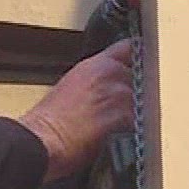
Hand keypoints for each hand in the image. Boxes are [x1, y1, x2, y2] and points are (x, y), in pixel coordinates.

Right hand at [17, 39, 135, 181]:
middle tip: (124, 110)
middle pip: (144, 77)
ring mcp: (120, 94)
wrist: (42, 140)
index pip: (131, 49)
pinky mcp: (124, 117)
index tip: (142, 67)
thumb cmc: (49, 120)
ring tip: (122, 128)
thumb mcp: (72, 86)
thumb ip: (97, 81)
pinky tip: (124, 138)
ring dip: (140, 113)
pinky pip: (143, 122)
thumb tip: (109, 91)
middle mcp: (111, 74)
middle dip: (140, 92)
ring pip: (146, 101)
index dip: (139, 58)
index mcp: (96, 64)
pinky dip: (137, 130)